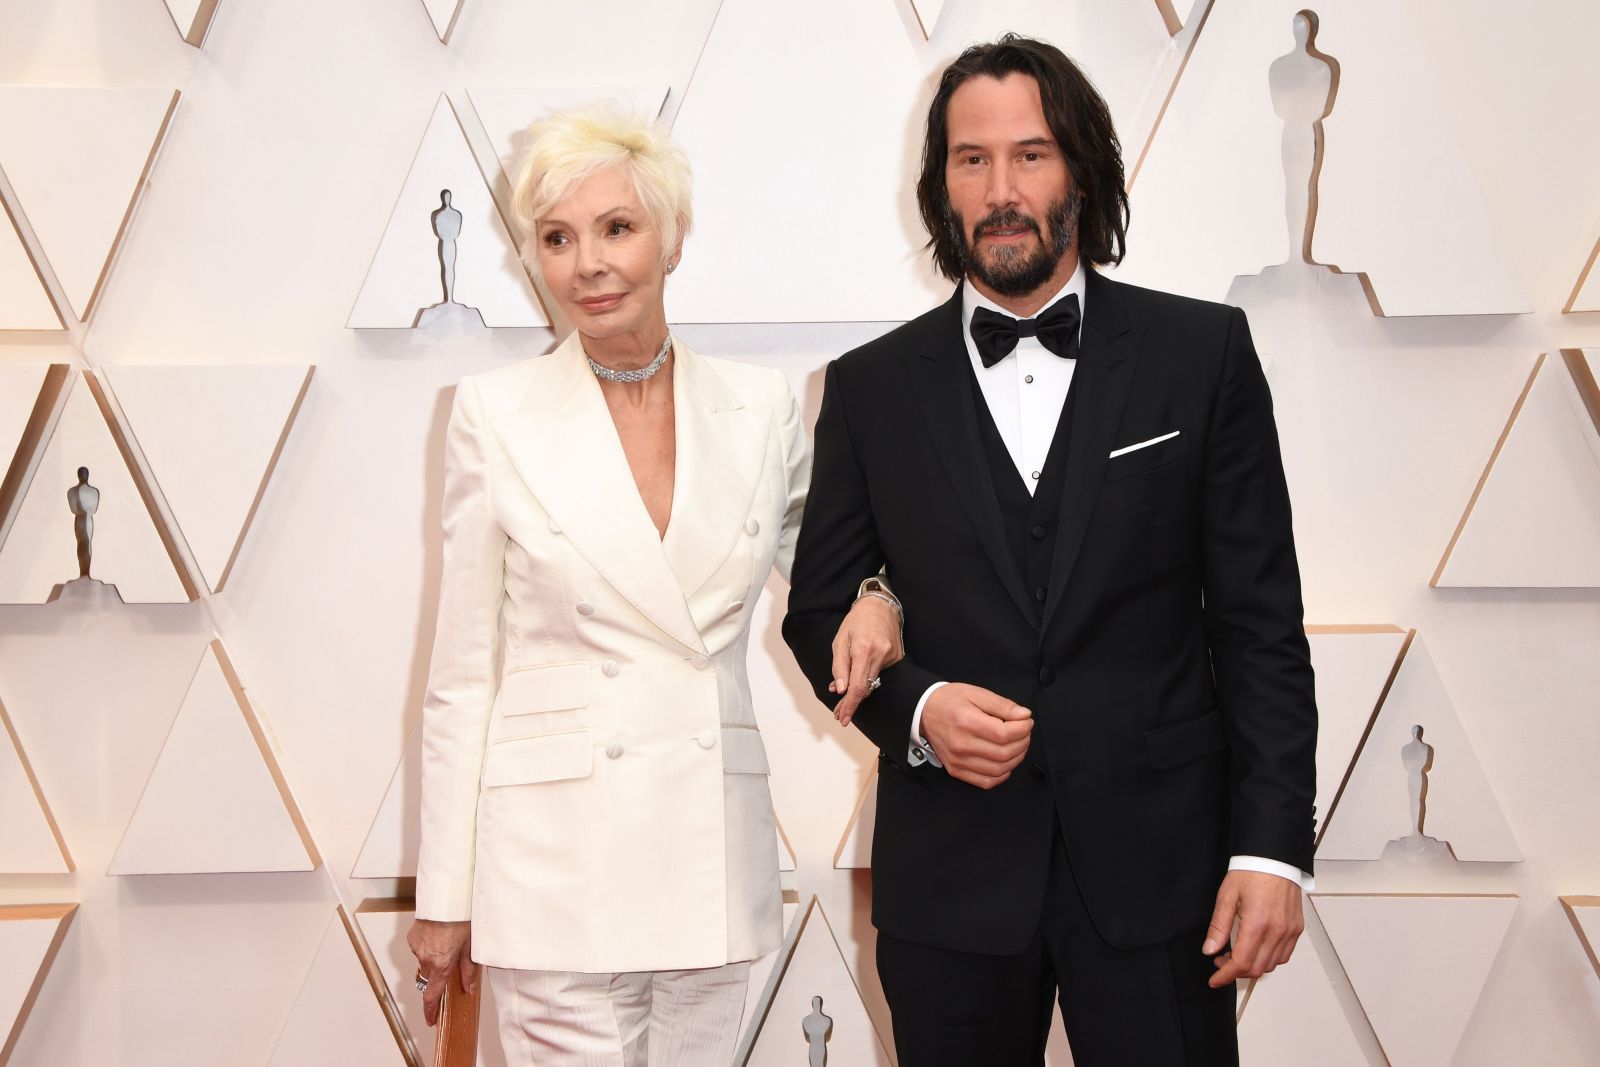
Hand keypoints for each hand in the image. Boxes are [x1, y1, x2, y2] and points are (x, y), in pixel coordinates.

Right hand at [407, 918, 476, 1026]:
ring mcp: (417, 948)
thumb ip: (469, 970)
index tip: (430, 1020)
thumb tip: (468, 988)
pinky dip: (428, 946)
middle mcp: (426, 959)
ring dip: (433, 958)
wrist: (446, 898)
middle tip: (450, 962)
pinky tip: (438, 934)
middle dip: (438, 974)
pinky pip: (419, 948)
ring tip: (447, 941)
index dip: (430, 1010)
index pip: (431, 995)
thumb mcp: (471, 947)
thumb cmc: (461, 920)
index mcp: (441, 965)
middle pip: (430, 977)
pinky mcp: (412, 938)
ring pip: (424, 962)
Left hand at [828, 596, 904, 725]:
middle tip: (840, 714)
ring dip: (859, 692)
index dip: (850, 704)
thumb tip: (839, 689)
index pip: (858, 686)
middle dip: (852, 703)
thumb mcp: (840, 641)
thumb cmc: (857, 621)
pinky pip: (880, 674)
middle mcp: (880, 655)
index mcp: (863, 650)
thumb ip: (839, 666)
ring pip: (874, 683)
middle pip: (867, 689)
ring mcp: (892, 657)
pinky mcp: (898, 658)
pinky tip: (860, 679)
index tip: (843, 717)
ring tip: (845, 698)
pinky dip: (869, 679)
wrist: (880, 606)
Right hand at [918, 683, 1031, 788]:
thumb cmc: (949, 700)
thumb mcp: (976, 693)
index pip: (1004, 734)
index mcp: (966, 722)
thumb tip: (1024, 716)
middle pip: (1004, 753)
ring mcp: (958, 761)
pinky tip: (1005, 761)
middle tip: (1024, 732)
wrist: (922, 712)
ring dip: (1016, 759)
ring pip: (999, 770)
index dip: (1022, 729)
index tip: (1026, 721)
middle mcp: (961, 745)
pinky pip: (986, 782)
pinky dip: (1002, 774)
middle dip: (1023, 743)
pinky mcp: (956, 770)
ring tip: (1017, 744)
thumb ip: (1002, 705)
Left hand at [1202, 870, 1304, 988]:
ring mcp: (1289, 931)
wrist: (1274, 858)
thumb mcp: (1227, 897)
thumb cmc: (1250, 872)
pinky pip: (1284, 955)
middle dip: (1236, 972)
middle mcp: (1277, 931)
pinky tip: (1256, 950)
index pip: (1241, 963)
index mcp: (1257, 924)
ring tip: (1236, 955)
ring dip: (1252, 967)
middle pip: (1256, 968)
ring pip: (1271, 965)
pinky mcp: (1296, 929)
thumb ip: (1218, 926)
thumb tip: (1210, 949)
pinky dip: (1269, 959)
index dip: (1226, 975)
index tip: (1215, 979)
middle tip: (1220, 962)